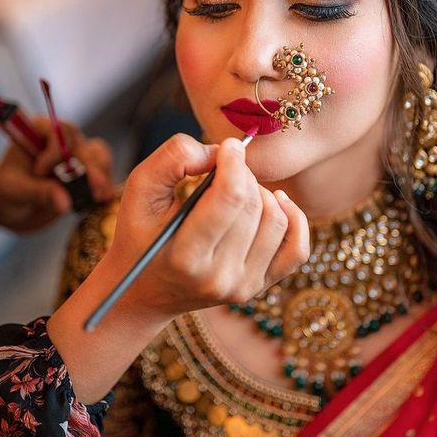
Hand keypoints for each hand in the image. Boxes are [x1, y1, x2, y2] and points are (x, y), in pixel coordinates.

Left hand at [0, 118, 113, 231]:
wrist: (10, 207)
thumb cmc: (4, 191)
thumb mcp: (16, 190)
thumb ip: (39, 193)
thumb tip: (65, 203)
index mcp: (38, 131)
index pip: (58, 131)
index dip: (55, 151)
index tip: (40, 172)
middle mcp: (60, 139)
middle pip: (83, 144)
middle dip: (90, 167)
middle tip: (95, 188)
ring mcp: (75, 155)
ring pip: (99, 155)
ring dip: (102, 175)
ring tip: (100, 196)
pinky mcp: (86, 172)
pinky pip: (103, 171)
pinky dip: (106, 185)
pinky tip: (102, 199)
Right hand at [47, 133, 309, 403]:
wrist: (144, 289)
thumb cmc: (139, 233)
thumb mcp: (139, 190)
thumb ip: (172, 159)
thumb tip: (218, 152)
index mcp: (185, 257)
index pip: (230, 199)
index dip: (234, 163)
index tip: (228, 146)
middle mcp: (218, 278)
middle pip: (254, 206)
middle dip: (243, 175)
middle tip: (225, 169)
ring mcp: (243, 287)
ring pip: (277, 220)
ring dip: (262, 193)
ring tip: (237, 190)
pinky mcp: (259, 287)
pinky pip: (297, 248)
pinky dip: (292, 218)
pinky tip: (275, 203)